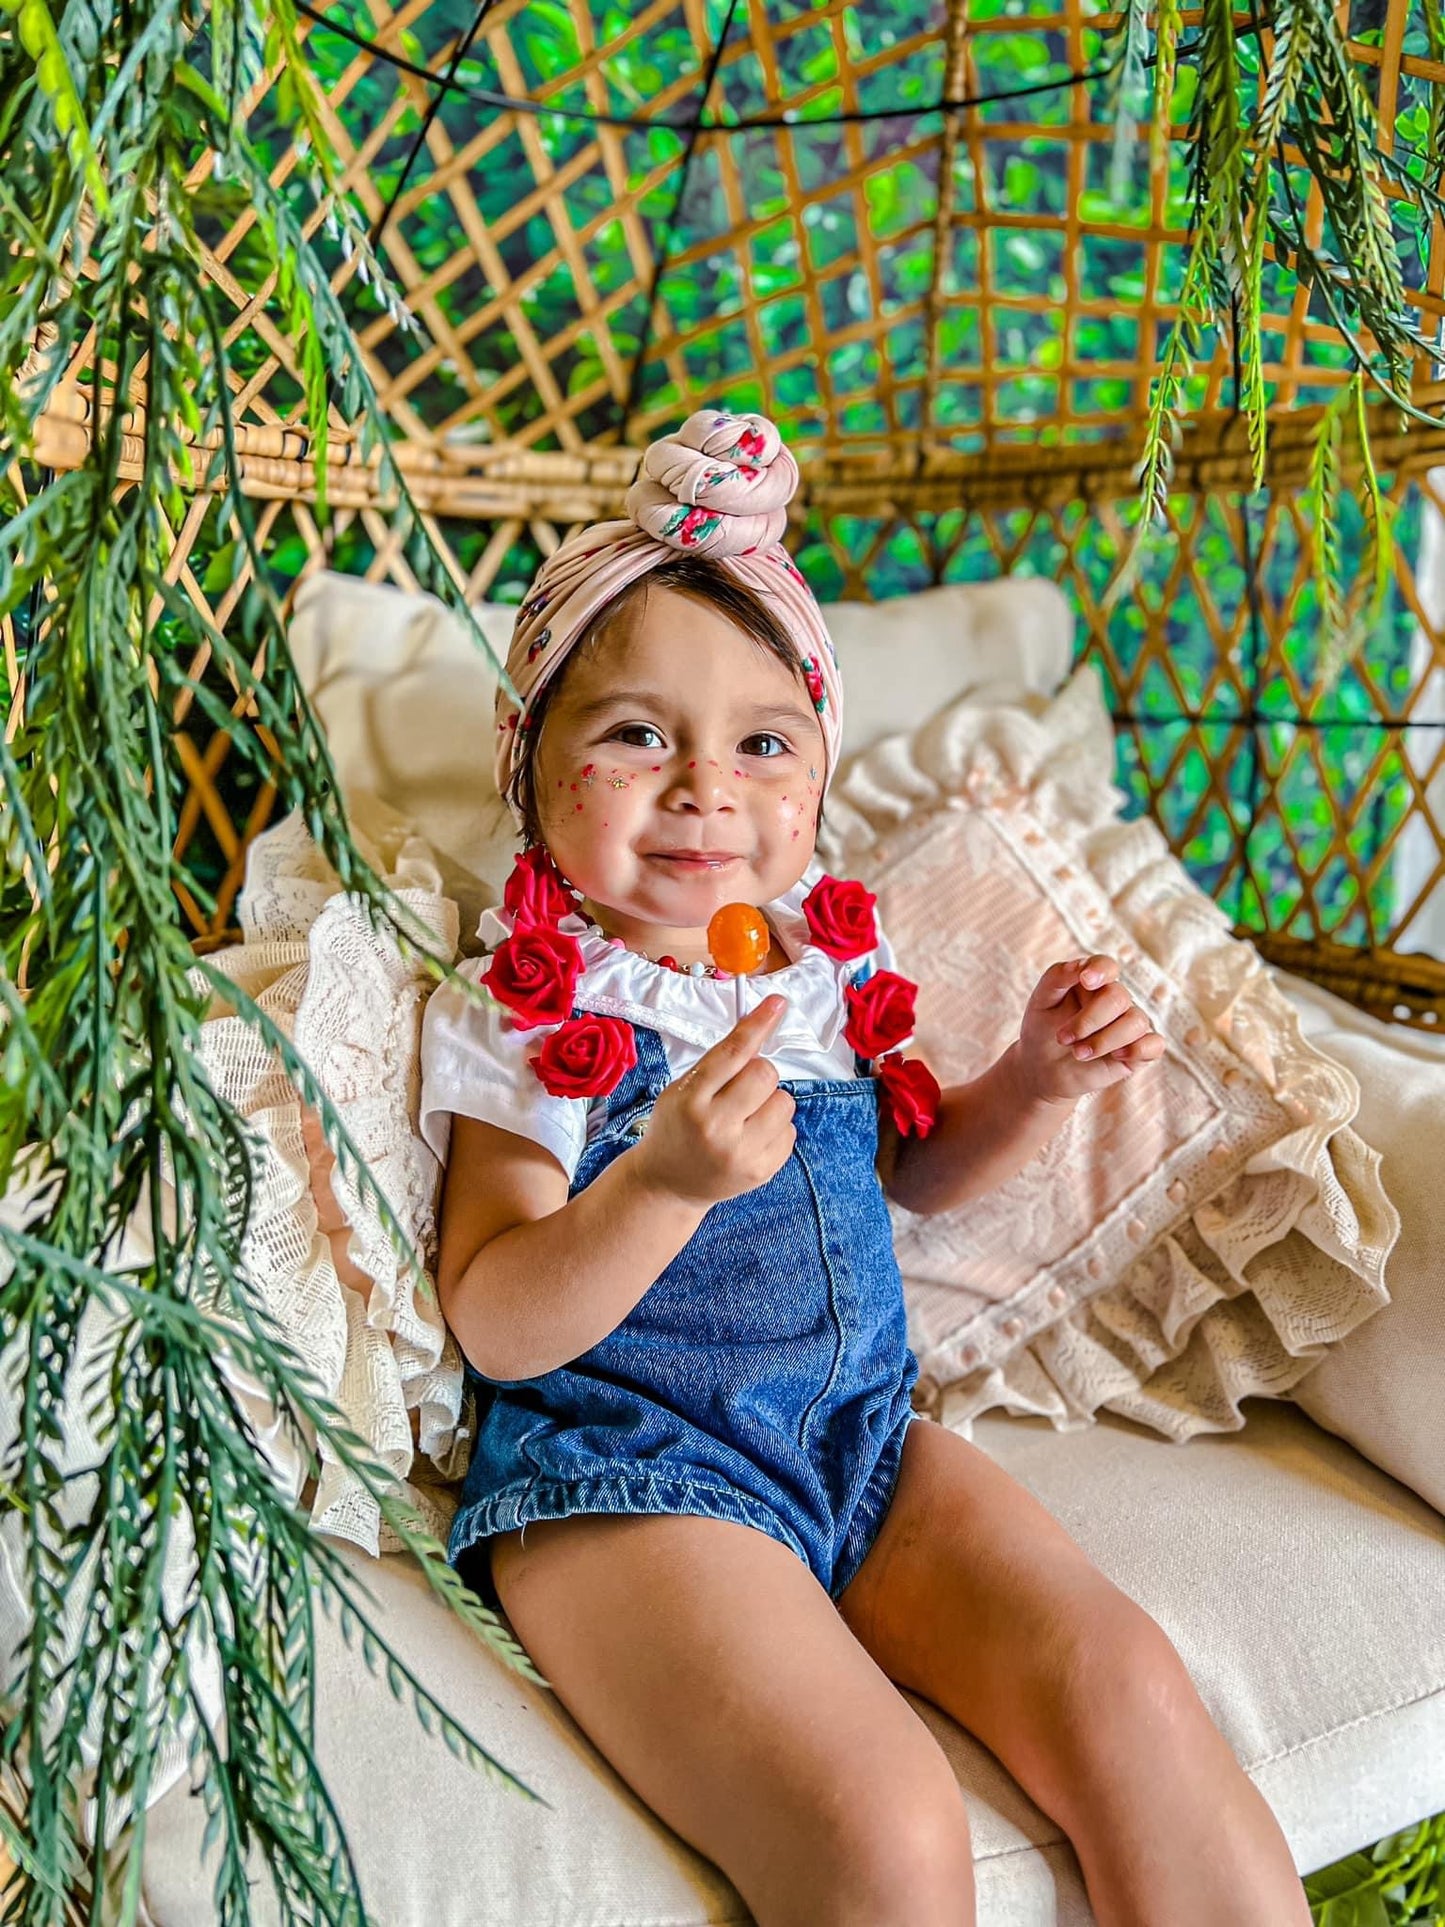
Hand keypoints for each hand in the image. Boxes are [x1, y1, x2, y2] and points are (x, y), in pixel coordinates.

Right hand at [630, 995, 796, 1206]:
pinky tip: (750, 1138)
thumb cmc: (676, 1128)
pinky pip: (791, 1130)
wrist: (668, 1184)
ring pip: (785, 1101)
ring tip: (745, 1117)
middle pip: (766, 1074)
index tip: (777, 1003)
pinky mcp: (761, 1172)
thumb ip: (717, 1064)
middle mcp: (716, 1128)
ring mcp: (741, 1153)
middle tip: (741, 1088)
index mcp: (691, 1100)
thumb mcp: (681, 1090)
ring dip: (770, 1102)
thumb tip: (759, 1026)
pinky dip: (775, 1128)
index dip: (758, 1024)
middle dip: (759, 1073)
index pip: (733, 1053)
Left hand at [1014, 954, 1166, 1105]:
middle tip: (1063, 1039)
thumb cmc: (1043, 1030)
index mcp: (1093, 982)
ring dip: (1105, 1040)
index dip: (1101, 970)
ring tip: (1078, 1054)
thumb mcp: (1041, 1002)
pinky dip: (1138, 1049)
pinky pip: (1154, 1045)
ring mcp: (1129, 1025)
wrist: (1044, 1069)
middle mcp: (1116, 1000)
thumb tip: (1079, 966)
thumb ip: (1057, 977)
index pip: (1107, 966)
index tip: (1085, 981)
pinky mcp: (1138, 1051)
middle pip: (1119, 997)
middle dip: (1088, 1020)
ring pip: (1136, 1022)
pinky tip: (1116, 1057)